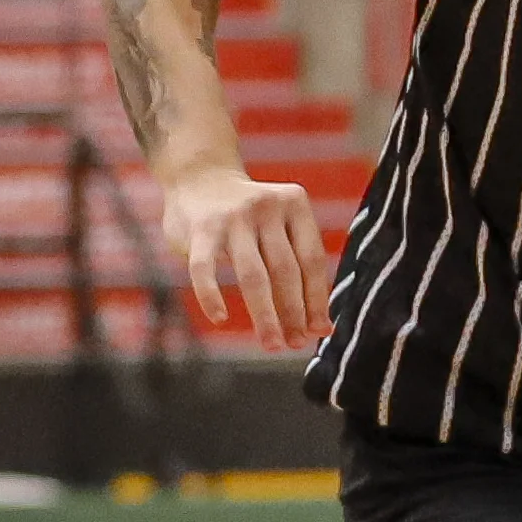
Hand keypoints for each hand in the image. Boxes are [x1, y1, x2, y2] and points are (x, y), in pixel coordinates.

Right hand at [162, 165, 332, 350]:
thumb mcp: (279, 226)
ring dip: (265, 315)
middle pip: (286, 270)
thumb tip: (321, 327)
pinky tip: (220, 320)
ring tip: (271, 343)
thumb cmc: (250, 218)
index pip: (312, 260)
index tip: (319, 331)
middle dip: (293, 313)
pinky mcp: (200, 228)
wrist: (200, 177)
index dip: (317, 299)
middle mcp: (266, 207)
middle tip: (295, 344)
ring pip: (253, 275)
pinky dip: (212, 296)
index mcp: (295, 205)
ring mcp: (232, 217)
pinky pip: (205, 270)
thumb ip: (298, 266)